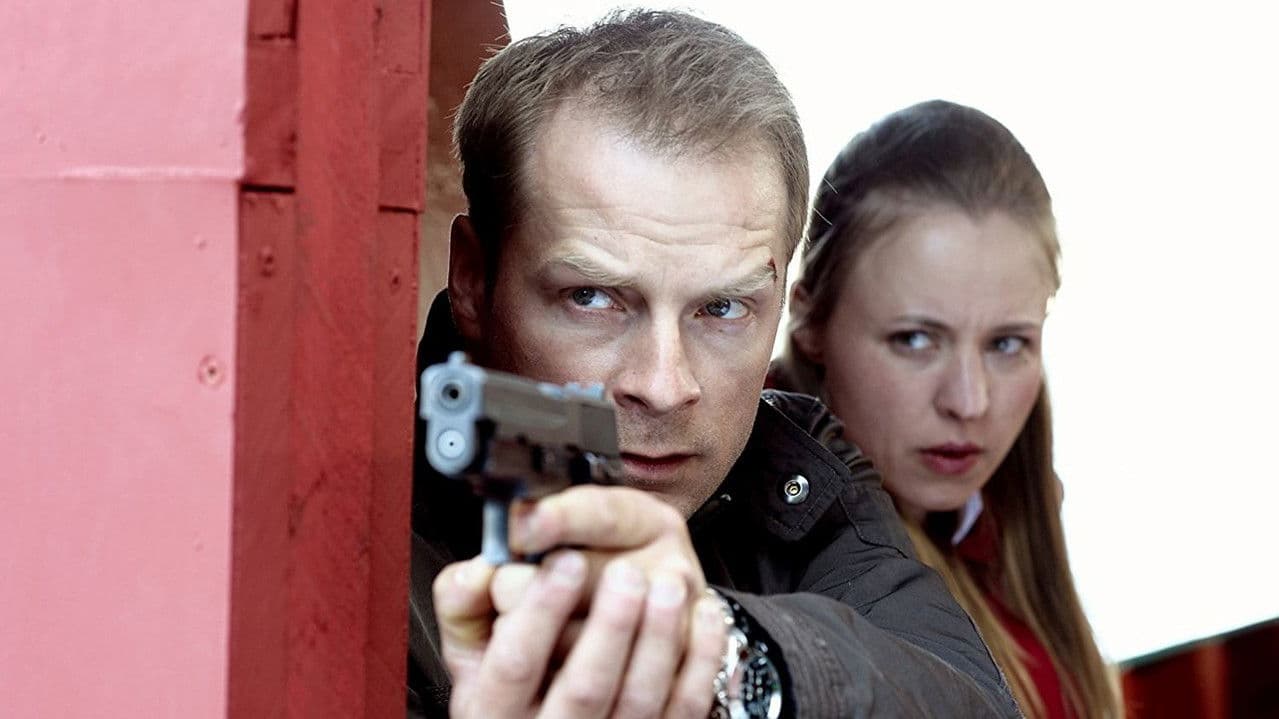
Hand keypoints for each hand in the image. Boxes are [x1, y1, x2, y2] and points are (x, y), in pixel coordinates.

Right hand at [432, 484, 727, 717]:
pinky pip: (688, 705)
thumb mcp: (472, 646)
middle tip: (627, 573)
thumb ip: (465, 602)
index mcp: (496, 707)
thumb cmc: (517, 674)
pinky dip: (701, 657)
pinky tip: (702, 611)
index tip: (565, 561)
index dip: (540, 611)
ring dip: (659, 638)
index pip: (513, 664)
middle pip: (583, 689)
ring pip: (640, 700)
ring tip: (669, 584)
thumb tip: (479, 570)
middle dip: (609, 627)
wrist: (557, 718)